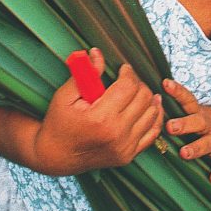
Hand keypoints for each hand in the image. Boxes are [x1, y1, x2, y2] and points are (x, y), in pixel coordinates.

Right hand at [33, 51, 163, 175]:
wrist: (55, 156)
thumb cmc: (58, 123)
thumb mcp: (65, 95)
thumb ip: (84, 73)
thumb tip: (97, 53)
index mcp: (101, 118)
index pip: (128, 86)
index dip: (128, 72)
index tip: (123, 69)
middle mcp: (117, 134)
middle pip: (143, 98)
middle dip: (138, 83)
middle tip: (128, 79)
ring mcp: (125, 148)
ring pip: (152, 113)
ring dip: (148, 98)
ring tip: (137, 91)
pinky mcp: (128, 156)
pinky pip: (153, 133)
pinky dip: (154, 117)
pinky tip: (150, 106)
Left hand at [163, 78, 210, 184]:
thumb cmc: (205, 124)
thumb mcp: (195, 113)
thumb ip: (176, 110)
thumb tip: (148, 102)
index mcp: (198, 113)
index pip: (187, 100)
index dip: (177, 91)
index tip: (165, 83)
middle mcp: (208, 125)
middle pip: (196, 122)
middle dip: (183, 124)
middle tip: (170, 126)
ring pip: (206, 144)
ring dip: (196, 148)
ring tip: (184, 153)